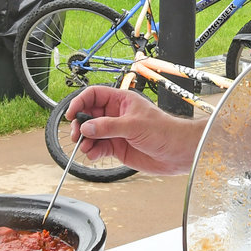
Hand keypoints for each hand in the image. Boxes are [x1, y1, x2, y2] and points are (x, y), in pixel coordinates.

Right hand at [65, 86, 202, 175]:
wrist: (179, 152)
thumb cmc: (166, 131)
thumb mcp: (135, 126)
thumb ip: (108, 127)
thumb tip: (87, 127)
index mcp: (122, 100)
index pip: (94, 95)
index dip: (80, 102)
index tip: (72, 115)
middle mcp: (117, 114)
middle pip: (89, 114)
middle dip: (80, 125)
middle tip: (76, 135)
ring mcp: (116, 131)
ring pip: (92, 133)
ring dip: (85, 140)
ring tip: (85, 147)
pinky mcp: (118, 147)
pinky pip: (99, 147)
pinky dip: (92, 151)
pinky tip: (93, 154)